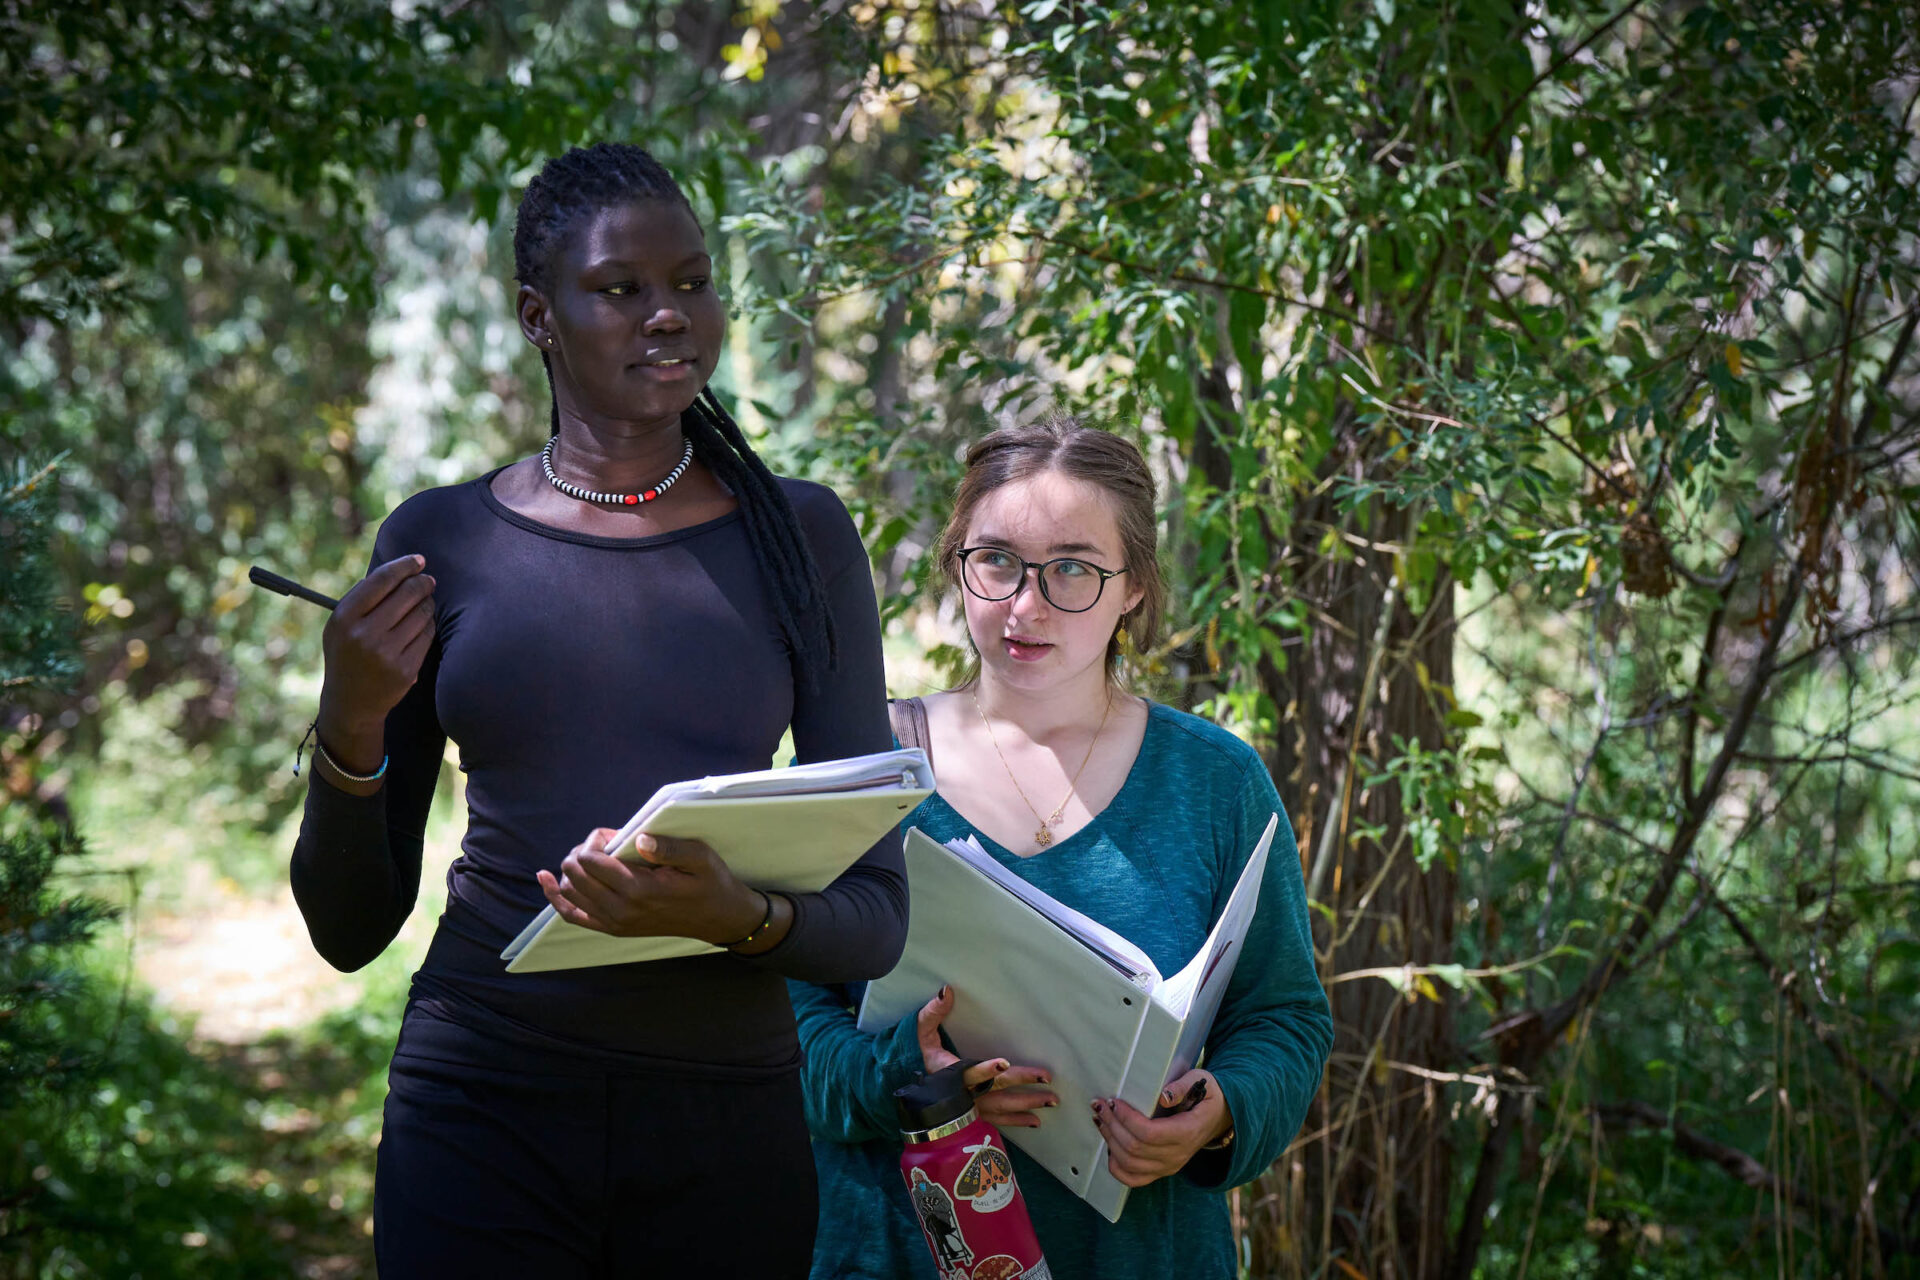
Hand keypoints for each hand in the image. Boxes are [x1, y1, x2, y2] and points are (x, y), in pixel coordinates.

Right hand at [317, 554, 436, 770]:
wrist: (351, 702)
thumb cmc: (347, 653)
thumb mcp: (340, 625)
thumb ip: (362, 597)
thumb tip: (401, 568)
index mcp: (344, 618)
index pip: (381, 580)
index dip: (404, 565)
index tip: (419, 560)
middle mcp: (364, 635)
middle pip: (407, 594)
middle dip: (422, 583)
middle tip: (428, 580)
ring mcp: (386, 654)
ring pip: (422, 613)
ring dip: (427, 604)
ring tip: (424, 603)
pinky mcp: (406, 669)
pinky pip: (427, 635)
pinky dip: (429, 625)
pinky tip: (424, 624)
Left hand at [536, 828, 765, 944]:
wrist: (718, 919)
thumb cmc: (711, 883)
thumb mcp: (702, 857)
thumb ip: (670, 847)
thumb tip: (637, 839)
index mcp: (640, 889)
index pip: (592, 860)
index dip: (596, 840)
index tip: (614, 835)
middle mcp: (621, 909)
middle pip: (576, 873)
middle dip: (582, 851)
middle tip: (606, 843)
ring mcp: (615, 922)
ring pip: (571, 892)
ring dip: (573, 869)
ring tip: (593, 857)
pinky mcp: (613, 929)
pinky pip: (573, 915)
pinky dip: (556, 897)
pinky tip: (546, 880)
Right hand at [916, 985, 1055, 1129]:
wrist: (913, 1091)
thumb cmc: (922, 1056)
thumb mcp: (921, 1032)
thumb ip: (932, 1012)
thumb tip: (947, 991)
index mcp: (949, 1072)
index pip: (970, 1071)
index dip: (986, 1069)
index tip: (1005, 1062)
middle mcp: (962, 1094)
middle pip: (995, 1090)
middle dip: (1021, 1084)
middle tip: (1046, 1078)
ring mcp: (970, 1109)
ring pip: (1001, 1108)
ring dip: (1027, 1104)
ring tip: (1051, 1100)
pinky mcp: (975, 1117)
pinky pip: (997, 1121)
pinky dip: (1016, 1121)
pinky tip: (1035, 1120)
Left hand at [1091, 1068, 1231, 1187]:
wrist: (1218, 1117)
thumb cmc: (1207, 1096)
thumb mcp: (1201, 1081)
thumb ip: (1182, 1086)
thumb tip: (1163, 1095)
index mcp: (1187, 1133)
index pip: (1150, 1133)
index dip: (1127, 1119)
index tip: (1114, 1101)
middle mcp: (1177, 1156)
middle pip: (1135, 1148)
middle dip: (1112, 1125)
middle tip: (1100, 1105)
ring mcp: (1168, 1167)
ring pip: (1130, 1164)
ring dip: (1110, 1141)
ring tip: (1100, 1119)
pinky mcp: (1161, 1171)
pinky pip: (1133, 1179)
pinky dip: (1116, 1166)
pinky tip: (1109, 1146)